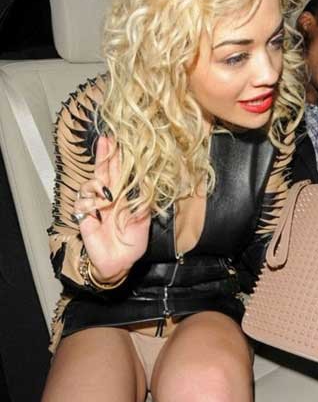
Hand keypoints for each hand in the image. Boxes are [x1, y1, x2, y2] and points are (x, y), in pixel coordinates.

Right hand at [73, 136, 149, 281]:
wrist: (120, 261)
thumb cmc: (132, 242)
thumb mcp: (143, 220)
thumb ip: (144, 202)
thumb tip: (150, 183)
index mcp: (123, 197)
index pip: (119, 173)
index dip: (118, 158)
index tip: (119, 142)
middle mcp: (108, 198)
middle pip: (103, 172)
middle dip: (104, 155)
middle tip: (106, 140)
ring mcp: (95, 206)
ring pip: (90, 185)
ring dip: (97, 185)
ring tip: (105, 193)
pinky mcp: (84, 217)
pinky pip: (81, 203)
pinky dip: (89, 203)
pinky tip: (97, 208)